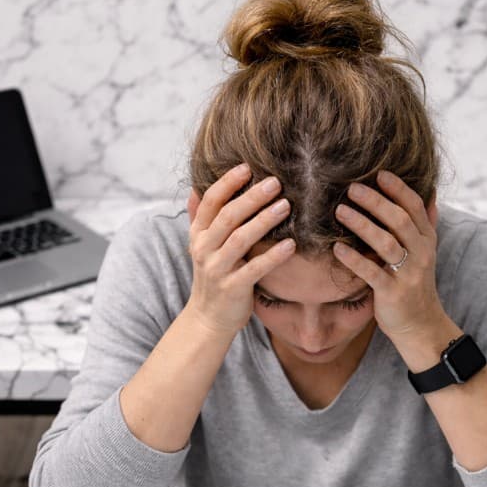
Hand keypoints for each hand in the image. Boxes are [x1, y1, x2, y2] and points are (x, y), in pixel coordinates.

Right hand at [186, 166, 295, 338]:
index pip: (210, 202)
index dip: (227, 183)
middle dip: (251, 197)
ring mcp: (217, 270)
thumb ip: (200, 218)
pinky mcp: (233, 289)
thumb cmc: (213, 277)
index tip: (247, 167)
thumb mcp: (201, 247)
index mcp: (198, 235)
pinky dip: (273, 256)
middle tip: (275, 182)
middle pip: (227, 217)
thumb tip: (195, 186)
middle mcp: (204, 250)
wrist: (208, 319)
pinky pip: (255, 269)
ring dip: (264, 220)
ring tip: (286, 206)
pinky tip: (291, 245)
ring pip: (240, 239)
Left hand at [333, 170, 441, 340]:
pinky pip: (372, 273)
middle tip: (352, 188)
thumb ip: (425, 225)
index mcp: (426, 241)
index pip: (415, 207)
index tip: (379, 173)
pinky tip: (336, 248)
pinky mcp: (393, 294)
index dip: (398, 189)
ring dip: (362, 225)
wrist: (421, 325)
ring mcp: (408, 275)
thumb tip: (430, 194)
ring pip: (386, 243)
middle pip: (400, 220)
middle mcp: (421, 254)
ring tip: (340, 211)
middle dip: (376, 202)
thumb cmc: (414, 286)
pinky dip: (354, 259)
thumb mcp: (424, 253)